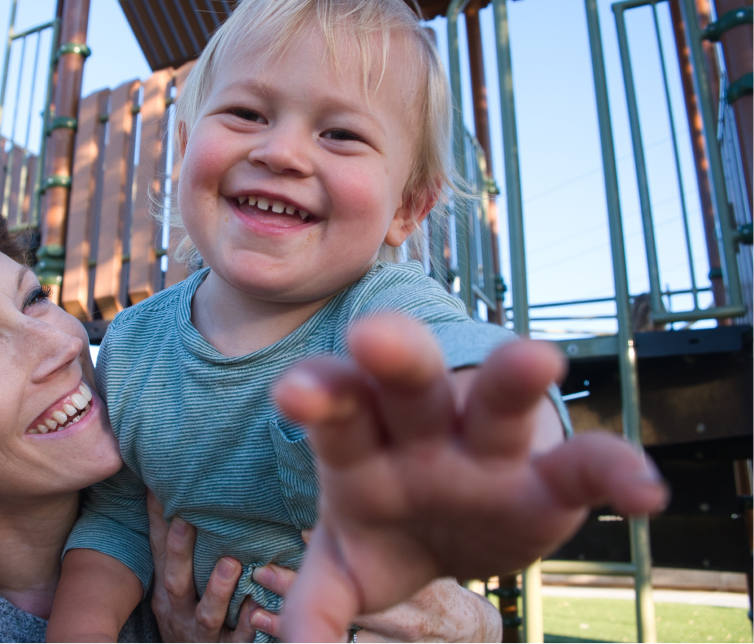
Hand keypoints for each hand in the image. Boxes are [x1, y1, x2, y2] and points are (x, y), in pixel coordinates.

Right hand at [147, 491, 274, 641]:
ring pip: (207, 614)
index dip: (158, 524)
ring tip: (231, 564)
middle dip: (179, 552)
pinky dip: (247, 624)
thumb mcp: (175, 587)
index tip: (159, 491)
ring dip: (217, 589)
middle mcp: (179, 611)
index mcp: (166, 591)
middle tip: (186, 521)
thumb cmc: (186, 617)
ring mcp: (202, 633)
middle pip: (175, 582)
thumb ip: (176, 551)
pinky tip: (257, 605)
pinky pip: (238, 639)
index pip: (159, 553)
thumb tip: (167, 493)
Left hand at [273, 314, 667, 641]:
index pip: (337, 407)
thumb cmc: (386, 527)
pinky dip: (617, 472)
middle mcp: (422, 431)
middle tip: (373, 336)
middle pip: (407, 383)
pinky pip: (585, 467)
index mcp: (361, 442)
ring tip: (537, 359)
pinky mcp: (549, 481)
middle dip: (395, 357)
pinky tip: (644, 493)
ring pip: (498, 402)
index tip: (294, 393)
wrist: (454, 533)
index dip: (318, 394)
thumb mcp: (345, 565)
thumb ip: (315, 602)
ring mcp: (487, 449)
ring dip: (514, 376)